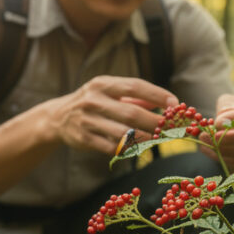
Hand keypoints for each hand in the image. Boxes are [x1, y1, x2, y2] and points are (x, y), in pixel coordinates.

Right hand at [45, 75, 177, 154]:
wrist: (57, 118)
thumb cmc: (93, 103)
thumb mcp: (109, 91)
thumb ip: (136, 96)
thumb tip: (168, 102)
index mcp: (103, 84)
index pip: (135, 86)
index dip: (157, 95)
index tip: (175, 104)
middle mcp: (94, 99)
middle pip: (131, 112)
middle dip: (155, 122)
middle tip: (172, 129)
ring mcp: (87, 120)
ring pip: (123, 133)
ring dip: (145, 138)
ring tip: (158, 139)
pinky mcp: (84, 138)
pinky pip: (111, 147)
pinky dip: (128, 149)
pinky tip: (139, 148)